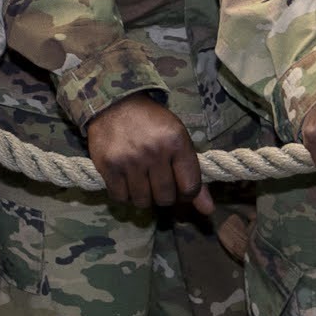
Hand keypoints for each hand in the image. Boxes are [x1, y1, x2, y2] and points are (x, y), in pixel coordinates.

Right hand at [84, 93, 209, 219]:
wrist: (115, 104)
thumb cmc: (152, 123)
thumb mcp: (178, 140)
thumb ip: (192, 175)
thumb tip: (207, 210)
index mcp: (176, 142)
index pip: (190, 187)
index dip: (187, 194)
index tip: (180, 188)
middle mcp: (154, 151)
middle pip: (165, 198)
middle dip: (164, 196)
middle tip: (158, 183)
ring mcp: (129, 159)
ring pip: (142, 201)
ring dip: (143, 196)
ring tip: (141, 181)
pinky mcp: (108, 166)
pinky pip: (120, 197)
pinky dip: (124, 194)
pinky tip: (126, 180)